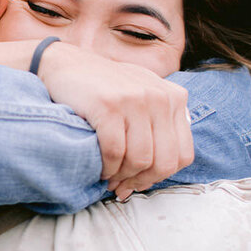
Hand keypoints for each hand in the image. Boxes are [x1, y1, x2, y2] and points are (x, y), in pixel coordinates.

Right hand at [36, 43, 193, 196]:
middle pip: (164, 162)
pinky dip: (106, 167)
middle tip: (122, 186)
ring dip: (121, 176)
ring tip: (109, 176)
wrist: (67, 64)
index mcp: (174, 98)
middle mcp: (160, 97)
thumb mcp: (143, 96)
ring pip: (140, 160)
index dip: (161, 177)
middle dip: (141, 181)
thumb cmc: (104, 88)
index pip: (183, 155)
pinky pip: (115, 152)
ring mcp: (135, 99)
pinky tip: (99, 167)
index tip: (140, 181)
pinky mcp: (109, 105)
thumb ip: (160, 125)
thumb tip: (159, 172)